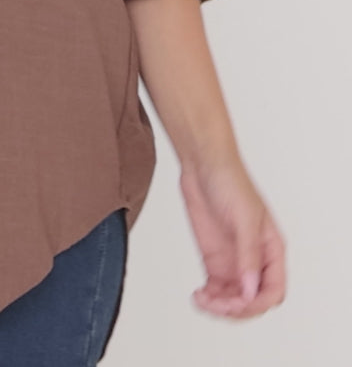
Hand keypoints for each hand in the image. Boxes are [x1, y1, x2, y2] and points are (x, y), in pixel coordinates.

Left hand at [179, 153, 286, 318]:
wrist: (202, 163)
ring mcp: (234, 260)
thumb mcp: (243, 218)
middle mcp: (254, 260)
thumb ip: (247, 255)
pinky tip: (198, 296)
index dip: (258, 303)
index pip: (274, 291)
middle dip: (236, 308)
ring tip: (203, 301)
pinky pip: (216, 288)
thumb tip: (249, 290)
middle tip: (216, 304)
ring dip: (220, 306)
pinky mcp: (214, 258)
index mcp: (271, 250)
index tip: (239, 302)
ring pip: (233, 298)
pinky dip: (209, 298)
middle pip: (253, 300)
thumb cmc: (230, 181)